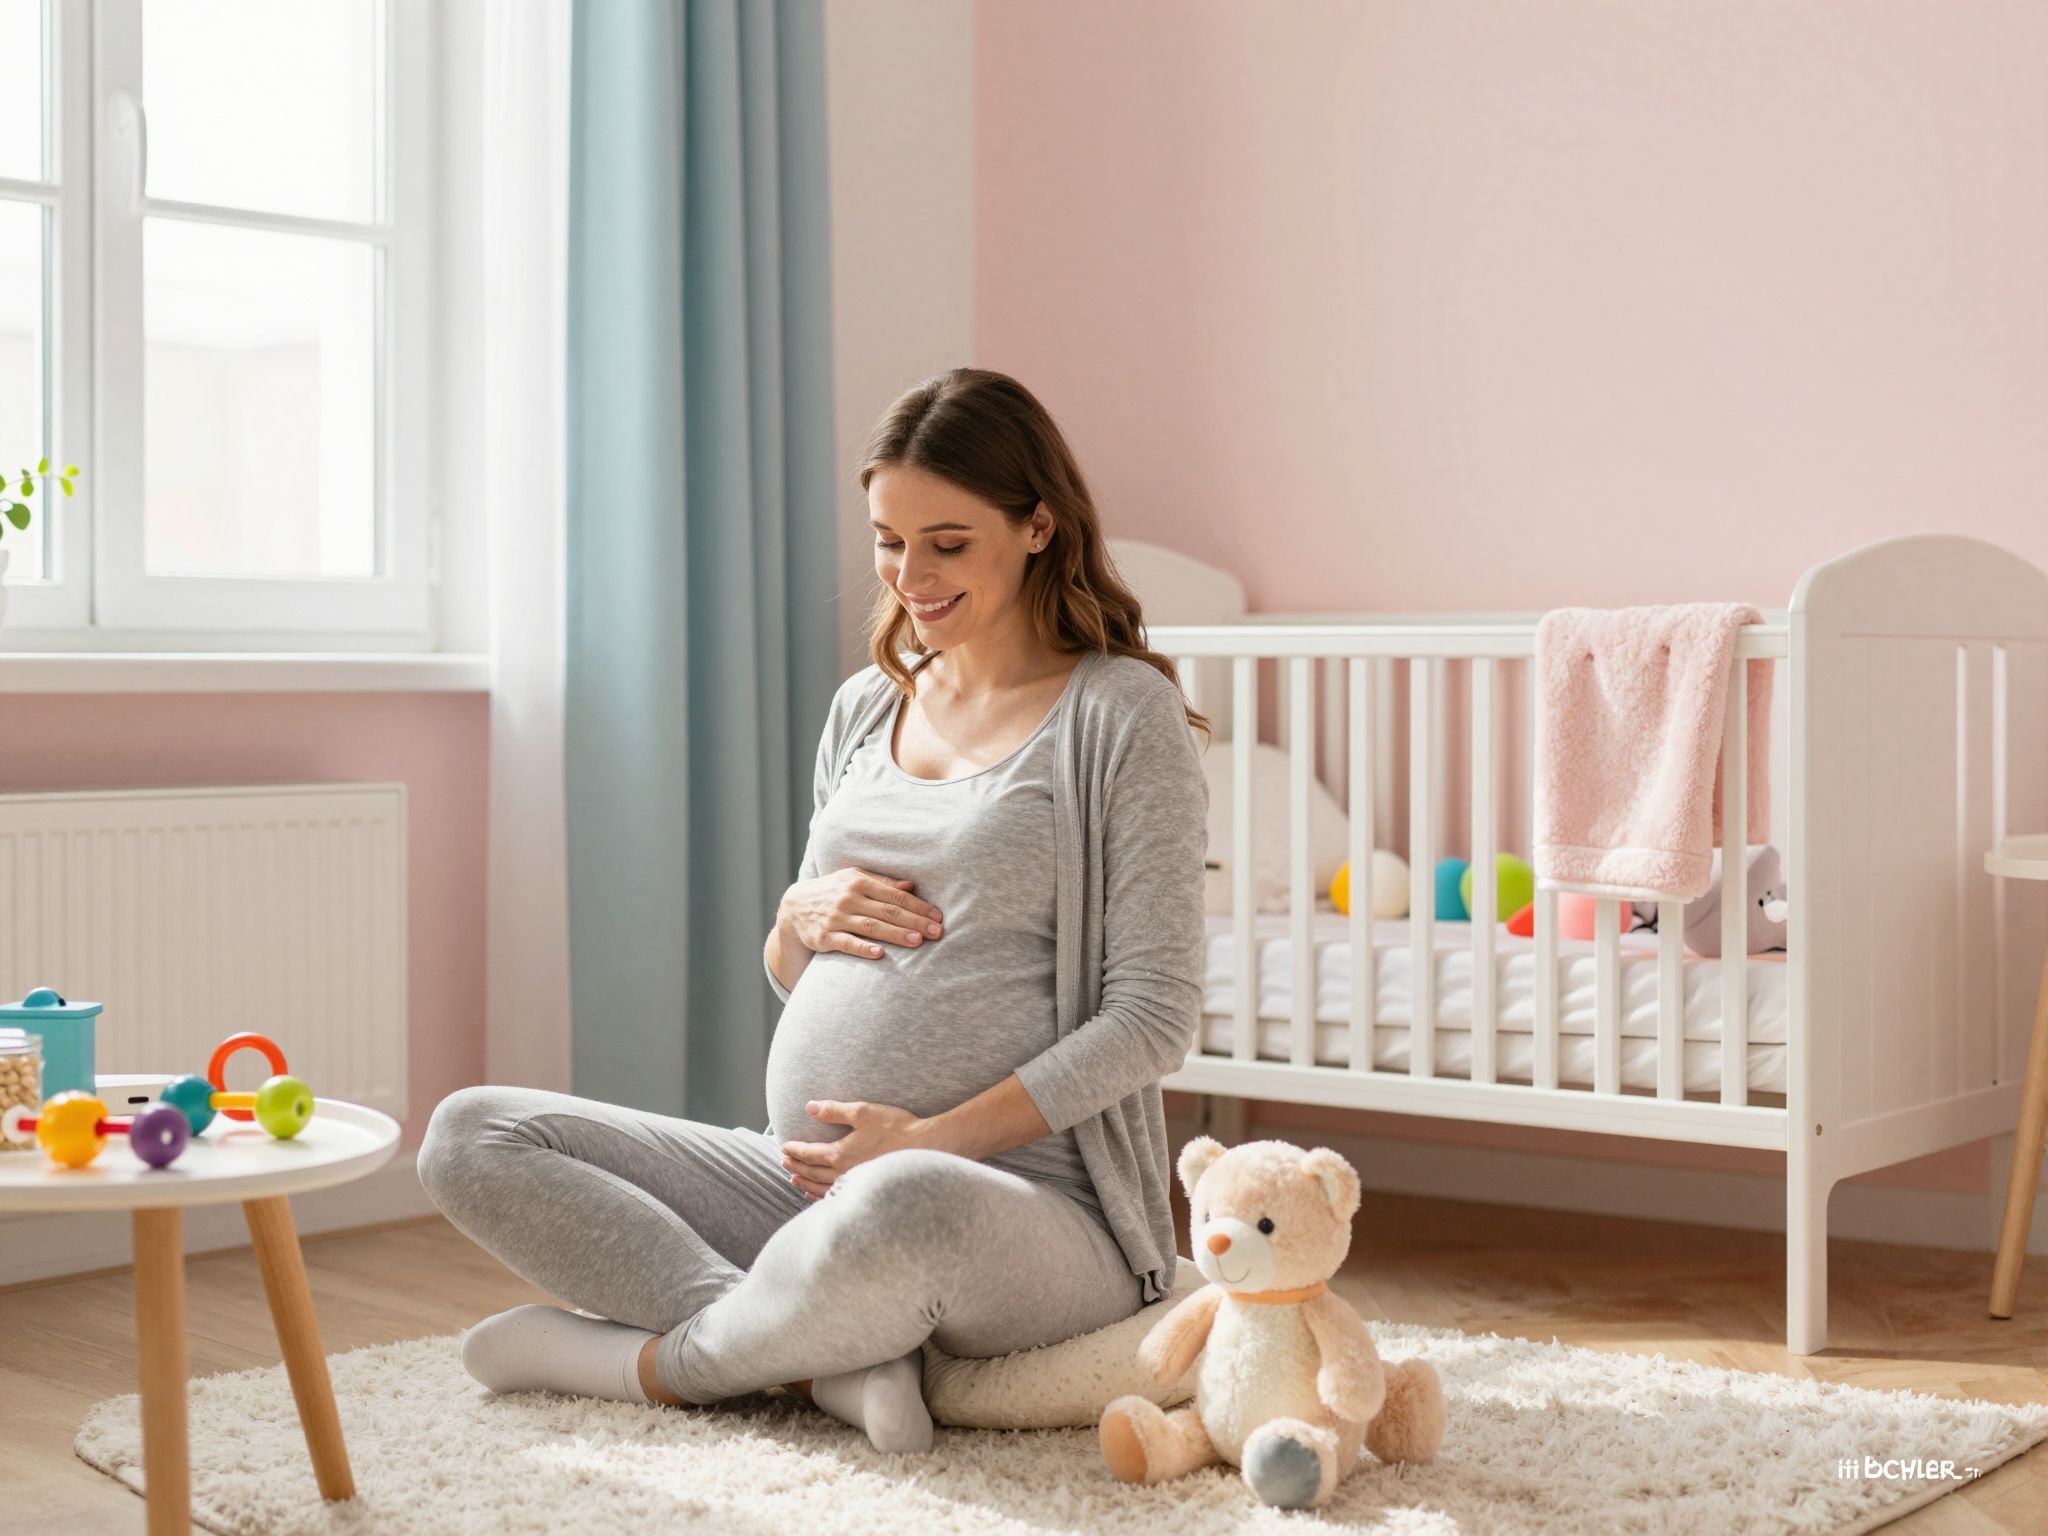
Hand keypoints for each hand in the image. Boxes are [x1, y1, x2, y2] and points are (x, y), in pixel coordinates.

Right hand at [778, 869, 943, 960]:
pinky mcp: (823, 937)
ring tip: (918, 942)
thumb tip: (911, 885)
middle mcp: (848, 898)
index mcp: (859, 882)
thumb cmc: (833, 891)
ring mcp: (835, 918)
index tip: (937, 917)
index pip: (895, 895)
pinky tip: (880, 954)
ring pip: (871, 927)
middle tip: (936, 932)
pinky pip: (846, 944)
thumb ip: (882, 882)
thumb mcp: (854, 879)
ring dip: (896, 934)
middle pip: (887, 911)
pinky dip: (863, 948)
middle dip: (914, 921)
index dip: (918, 906)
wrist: (794, 906)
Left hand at [780, 1099, 927, 1198]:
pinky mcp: (864, 1188)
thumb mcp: (863, 1112)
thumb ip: (834, 1110)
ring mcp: (854, 1184)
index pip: (809, 1153)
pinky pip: (835, 1196)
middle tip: (784, 1161)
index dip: (794, 1149)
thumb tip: (810, 1107)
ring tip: (794, 1179)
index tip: (784, 1146)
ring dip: (805, 1182)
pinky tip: (818, 1194)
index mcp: (840, 1154)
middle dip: (795, 1165)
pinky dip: (820, 1195)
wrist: (925, 1148)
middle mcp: (843, 1173)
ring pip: (821, 1187)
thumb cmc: (896, 1128)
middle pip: (811, 1172)